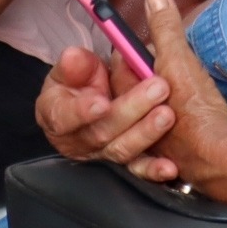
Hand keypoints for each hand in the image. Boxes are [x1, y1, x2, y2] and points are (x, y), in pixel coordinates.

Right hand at [37, 39, 175, 166]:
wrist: (91, 96)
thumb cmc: (80, 81)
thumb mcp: (72, 67)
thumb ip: (73, 64)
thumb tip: (73, 58)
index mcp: (56, 114)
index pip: (65, 117)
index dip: (82, 111)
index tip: (102, 102)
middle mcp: (78, 140)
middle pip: (101, 132)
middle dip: (131, 110)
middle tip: (157, 88)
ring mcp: (102, 153)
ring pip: (122, 150)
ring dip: (146, 133)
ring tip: (167, 114)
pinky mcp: (124, 162)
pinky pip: (138, 168)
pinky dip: (154, 169)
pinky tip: (169, 167)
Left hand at [137, 0, 226, 196]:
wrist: (221, 159)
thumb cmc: (196, 110)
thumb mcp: (179, 60)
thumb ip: (165, 29)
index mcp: (128, 92)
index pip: (120, 63)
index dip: (132, 50)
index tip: (149, 43)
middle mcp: (133, 119)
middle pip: (132, 88)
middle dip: (145, 75)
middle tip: (167, 65)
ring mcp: (150, 141)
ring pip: (147, 112)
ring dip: (158, 101)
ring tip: (178, 90)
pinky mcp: (169, 157)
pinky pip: (163, 137)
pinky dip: (170, 128)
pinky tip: (183, 123)